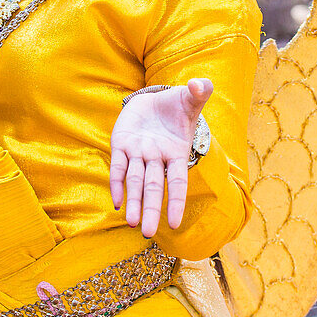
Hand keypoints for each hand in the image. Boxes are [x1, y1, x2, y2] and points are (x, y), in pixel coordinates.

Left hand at [109, 78, 212, 237]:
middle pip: (154, 187)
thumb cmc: (177, 105)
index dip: (176, 201)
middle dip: (150, 209)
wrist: (155, 101)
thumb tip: (199, 84)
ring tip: (131, 223)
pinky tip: (116, 202)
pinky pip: (118, 168)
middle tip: (146, 232)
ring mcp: (139, 154)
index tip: (175, 223)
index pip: (177, 181)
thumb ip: (199, 91)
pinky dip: (117, 183)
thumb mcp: (190, 97)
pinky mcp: (121, 145)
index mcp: (176, 152)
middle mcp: (157, 158)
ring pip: (135, 181)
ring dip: (133, 201)